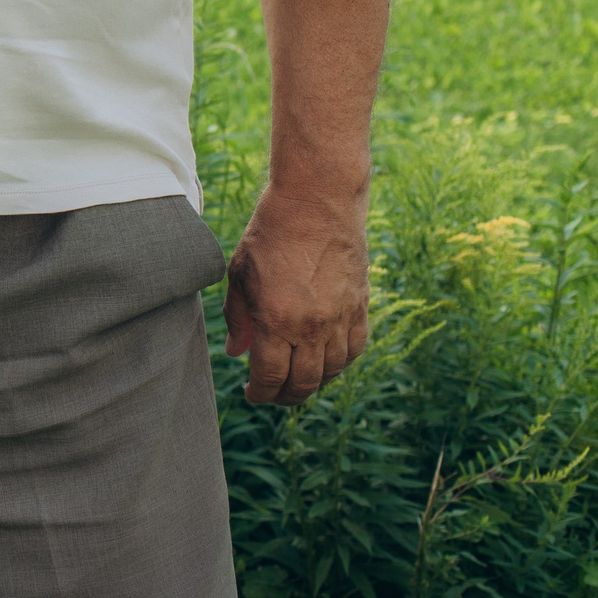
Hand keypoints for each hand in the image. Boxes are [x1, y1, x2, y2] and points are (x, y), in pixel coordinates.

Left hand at [222, 185, 369, 406]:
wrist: (318, 201)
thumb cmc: (271, 233)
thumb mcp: (240, 273)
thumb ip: (238, 317)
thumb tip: (236, 352)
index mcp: (277, 321)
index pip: (269, 378)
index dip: (259, 393)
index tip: (252, 394)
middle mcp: (312, 327)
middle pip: (302, 383)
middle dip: (284, 396)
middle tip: (272, 393)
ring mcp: (341, 319)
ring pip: (331, 372)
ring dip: (312, 382)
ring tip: (296, 379)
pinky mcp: (360, 307)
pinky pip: (355, 350)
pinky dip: (340, 364)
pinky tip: (325, 361)